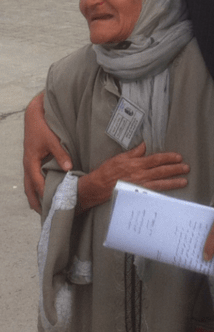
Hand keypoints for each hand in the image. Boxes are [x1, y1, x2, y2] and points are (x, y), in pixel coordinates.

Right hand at [23, 91, 72, 212]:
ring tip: (44, 209)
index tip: (53, 205)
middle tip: (46, 216)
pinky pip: (32, 179)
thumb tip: (68, 168)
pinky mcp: (33, 161)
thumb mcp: (52, 140)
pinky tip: (45, 192)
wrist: (34, 115)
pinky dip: (36, 188)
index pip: (37, 184)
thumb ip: (61, 154)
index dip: (44, 195)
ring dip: (35, 197)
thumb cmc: (42, 127)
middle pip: (30, 190)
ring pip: (29, 186)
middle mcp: (28, 166)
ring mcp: (29, 164)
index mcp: (31, 162)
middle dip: (36, 203)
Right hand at [77, 142, 188, 211]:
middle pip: (161, 171)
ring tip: (184, 181)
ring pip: (160, 184)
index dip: (168, 158)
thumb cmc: (107, 171)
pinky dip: (163, 193)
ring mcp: (140, 186)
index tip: (178, 157)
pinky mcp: (138, 195)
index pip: (156, 159)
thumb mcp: (120, 157)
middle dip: (175, 170)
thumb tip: (144, 145)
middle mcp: (140, 175)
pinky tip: (171, 193)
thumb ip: (134, 152)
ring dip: (173, 182)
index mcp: (137, 164)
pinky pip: (154, 193)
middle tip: (186, 168)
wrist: (98, 187)